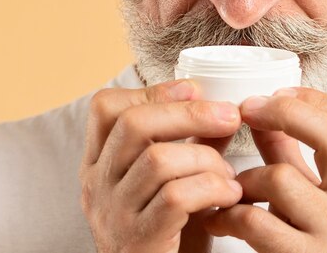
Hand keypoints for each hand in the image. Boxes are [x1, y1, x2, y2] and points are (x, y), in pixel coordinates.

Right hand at [80, 80, 242, 252]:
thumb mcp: (172, 180)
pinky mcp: (137, 239)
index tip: (193, 88)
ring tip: (228, 174)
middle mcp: (97, 184)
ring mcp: (113, 213)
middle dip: (190, 113)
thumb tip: (224, 111)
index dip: (152, 91)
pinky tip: (229, 195)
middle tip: (230, 116)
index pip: (107, 107)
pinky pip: (175, 197)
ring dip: (206, 159)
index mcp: (99, 163)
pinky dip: (212, 189)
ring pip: (158, 160)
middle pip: (133, 124)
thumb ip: (192, 146)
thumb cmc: (168, 231)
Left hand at [204, 88, 326, 252]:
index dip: (317, 98)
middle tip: (247, 110)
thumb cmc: (315, 241)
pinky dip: (227, 214)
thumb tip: (260, 110)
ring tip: (231, 188)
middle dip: (284, 113)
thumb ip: (291, 151)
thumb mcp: (314, 193)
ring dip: (244, 177)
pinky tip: (219, 218)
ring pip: (281, 177)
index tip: (280, 93)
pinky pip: (255, 220)